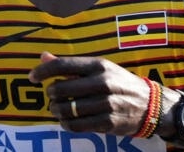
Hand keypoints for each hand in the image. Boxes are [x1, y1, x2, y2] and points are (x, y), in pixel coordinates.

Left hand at [28, 51, 151, 135]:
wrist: (151, 104)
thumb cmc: (120, 83)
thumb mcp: (100, 68)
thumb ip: (70, 65)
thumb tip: (43, 57)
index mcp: (100, 65)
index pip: (63, 65)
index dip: (43, 71)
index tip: (32, 77)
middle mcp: (103, 82)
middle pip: (60, 89)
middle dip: (51, 94)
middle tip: (53, 96)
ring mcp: (106, 103)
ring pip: (66, 109)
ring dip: (56, 110)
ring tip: (58, 108)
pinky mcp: (107, 122)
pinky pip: (75, 126)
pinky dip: (65, 123)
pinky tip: (67, 120)